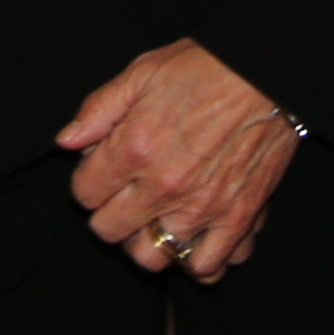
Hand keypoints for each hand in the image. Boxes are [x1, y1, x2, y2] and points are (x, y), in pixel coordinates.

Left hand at [58, 41, 298, 282]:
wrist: (266, 72)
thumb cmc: (204, 68)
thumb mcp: (140, 73)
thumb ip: (98, 110)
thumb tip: (67, 141)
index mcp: (134, 148)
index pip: (85, 194)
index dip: (88, 182)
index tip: (101, 171)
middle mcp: (164, 186)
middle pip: (110, 231)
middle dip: (108, 214)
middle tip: (123, 196)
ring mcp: (202, 208)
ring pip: (153, 258)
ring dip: (147, 242)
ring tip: (154, 219)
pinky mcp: (239, 218)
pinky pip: (209, 267)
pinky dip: (198, 260)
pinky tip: (195, 237)